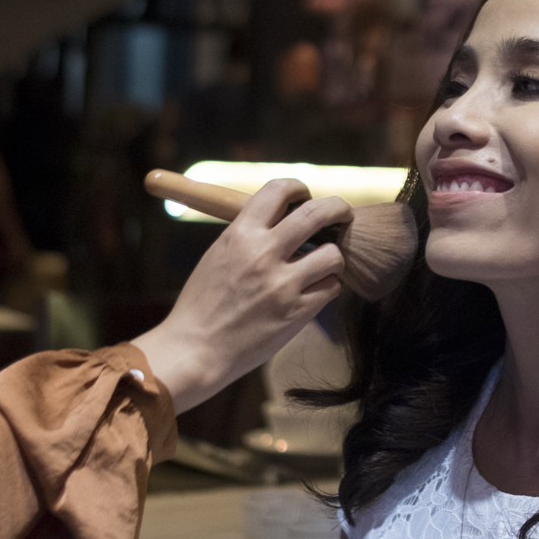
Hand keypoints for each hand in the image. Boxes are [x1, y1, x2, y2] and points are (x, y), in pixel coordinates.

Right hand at [131, 179, 349, 409]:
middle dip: (338, 208)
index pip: (279, 190)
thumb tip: (280, 219)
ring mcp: (283, 284)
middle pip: (318, 213)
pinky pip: (331, 288)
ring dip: (333, 256)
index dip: (298, 187)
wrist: (194, 350)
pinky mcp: (297, 313)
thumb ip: (248, 236)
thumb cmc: (202, 305)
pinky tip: (314, 291)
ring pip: (333, 254)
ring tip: (323, 264)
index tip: (304, 196)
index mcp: (240, 234)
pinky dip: (327, 287)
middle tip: (343, 214)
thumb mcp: (218, 256)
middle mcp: (264, 254)